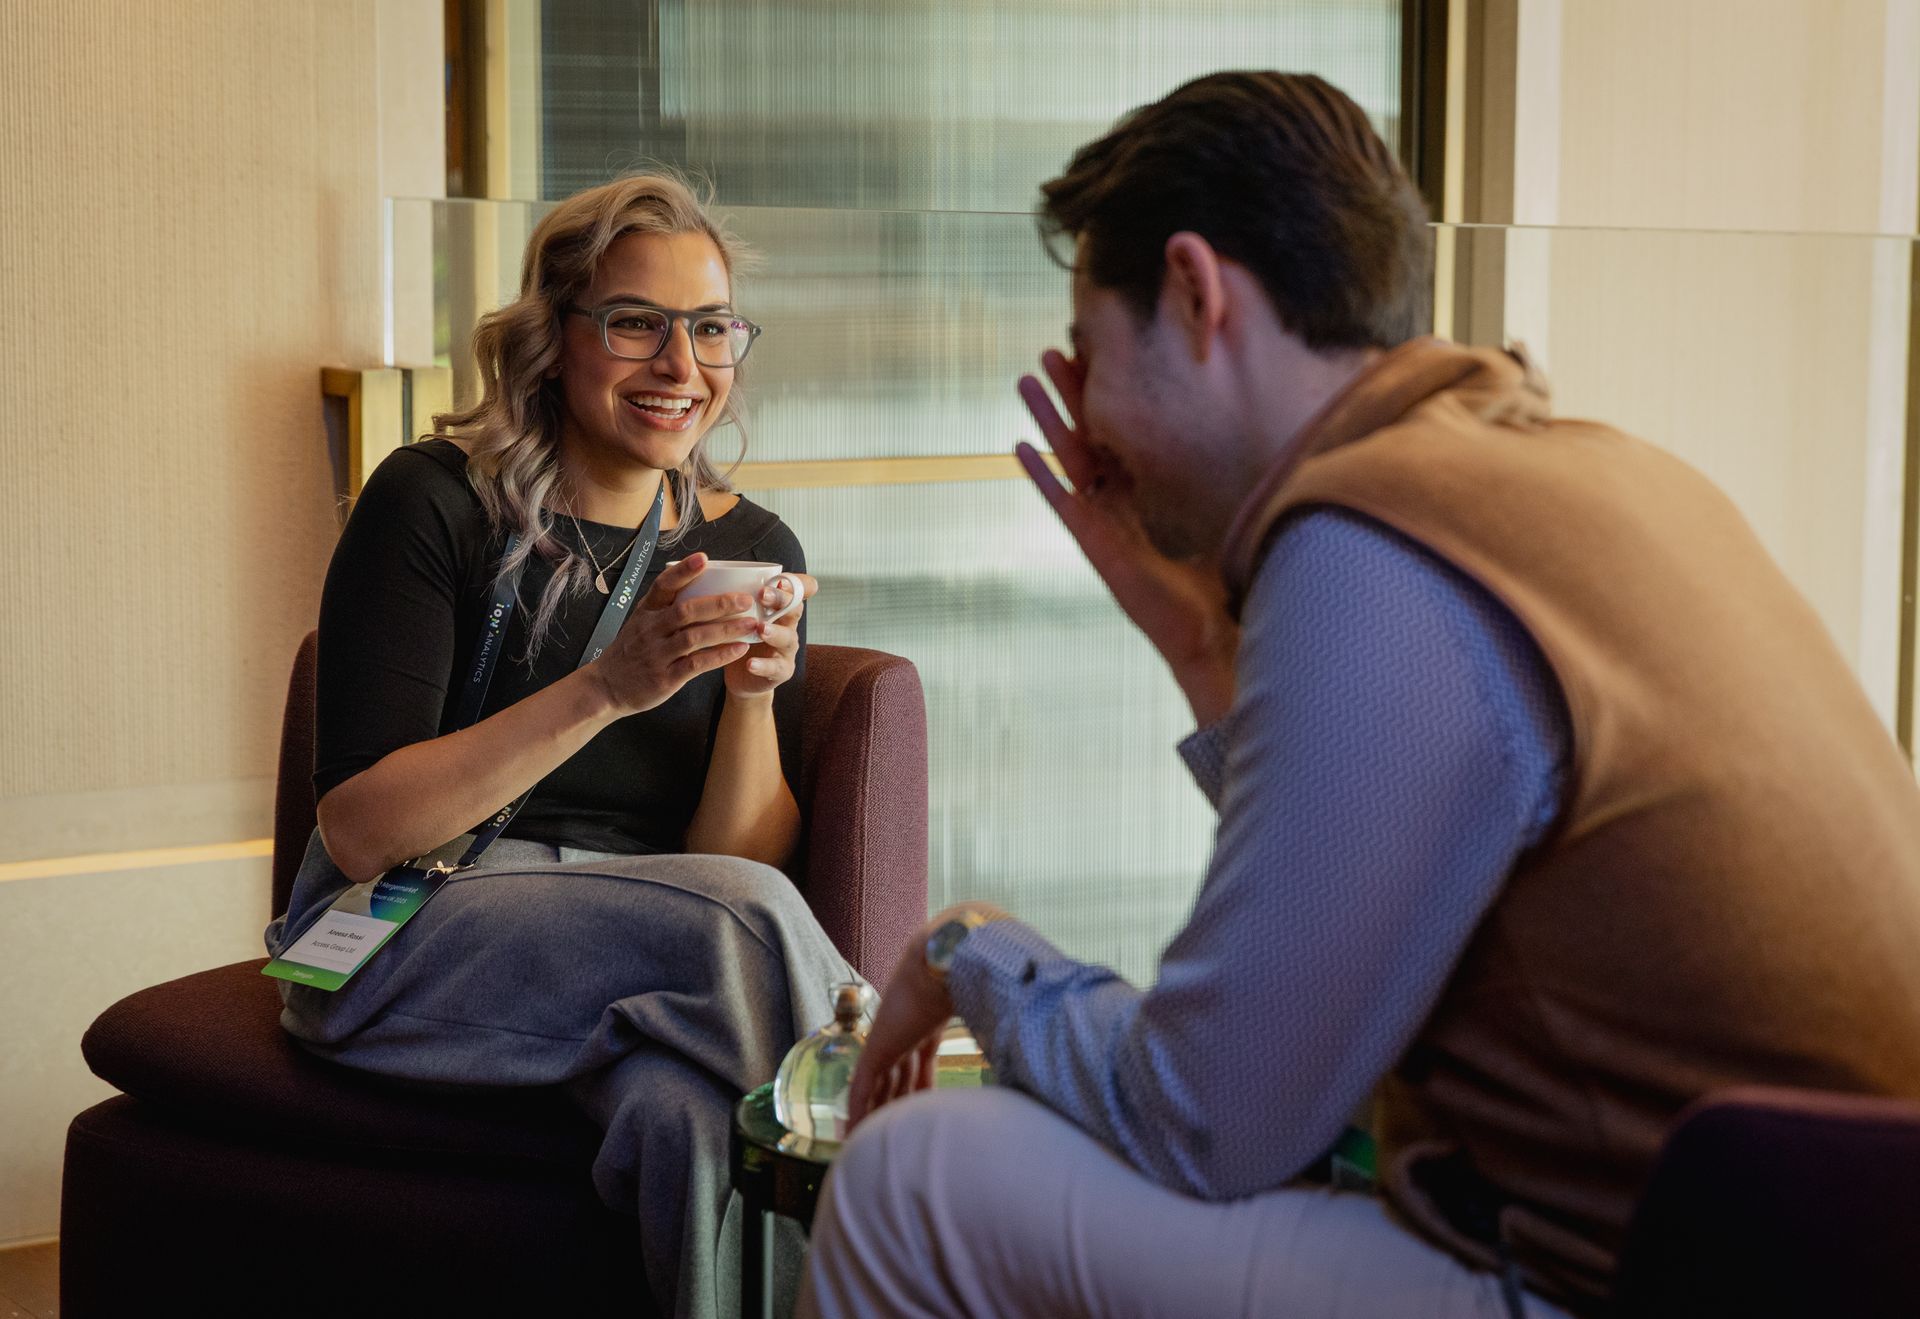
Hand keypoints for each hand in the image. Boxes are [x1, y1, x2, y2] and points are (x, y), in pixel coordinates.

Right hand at [590, 553, 760, 715]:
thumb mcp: (640, 622)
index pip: (663, 585)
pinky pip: (696, 664)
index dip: (683, 571)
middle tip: (746, 599)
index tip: (703, 558)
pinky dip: (719, 656)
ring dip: (726, 629)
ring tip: (751, 624)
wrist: (607, 687)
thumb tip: (701, 583)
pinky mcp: (665, 677)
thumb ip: (665, 606)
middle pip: (686, 610)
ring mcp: (658, 654)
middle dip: (719, 603)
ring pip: (695, 637)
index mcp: (646, 612)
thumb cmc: (631, 651)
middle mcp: (651, 630)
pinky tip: (739, 649)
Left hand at [724, 573, 816, 699]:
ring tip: (760, 628)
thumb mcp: (736, 613)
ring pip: (788, 638)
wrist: (740, 675)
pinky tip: (750, 663)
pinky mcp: (781, 671)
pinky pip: (775, 668)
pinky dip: (763, 666)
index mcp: (778, 607)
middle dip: (780, 600)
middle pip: (794, 608)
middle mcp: (788, 625)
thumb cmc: (738, 636)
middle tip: (763, 595)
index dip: (794, 583)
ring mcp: (787, 648)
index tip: (778, 578)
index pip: (797, 589)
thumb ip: (730, 594)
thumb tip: (705, 566)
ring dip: (774, 632)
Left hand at [846, 902, 1003, 1131]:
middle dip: (895, 1105)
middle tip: (894, 1135)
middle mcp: (905, 1033)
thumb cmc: (975, 984)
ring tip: (870, 1141)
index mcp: (927, 1024)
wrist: (951, 960)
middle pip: (897, 1077)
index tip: (925, 1111)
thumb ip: (1003, 1033)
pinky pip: (860, 1085)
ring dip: (874, 1113)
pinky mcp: (877, 1047)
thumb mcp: (989, 1015)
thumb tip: (1034, 1050)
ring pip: (877, 1086)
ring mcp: (889, 1039)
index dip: (919, 1089)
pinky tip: (852, 1132)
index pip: (919, 1064)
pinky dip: (857, 1108)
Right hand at [1016, 350, 1238, 724]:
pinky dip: (1041, 477)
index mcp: (1150, 491)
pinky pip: (1063, 504)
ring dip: (1046, 421)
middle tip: (1051, 350)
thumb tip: (1262, 427)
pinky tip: (1020, 447)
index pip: (1125, 431)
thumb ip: (1228, 477)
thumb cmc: (1223, 580)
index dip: (1109, 394)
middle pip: (1090, 434)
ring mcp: (1104, 522)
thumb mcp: (1228, 514)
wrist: (1214, 634)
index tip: (1098, 353)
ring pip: (1069, 459)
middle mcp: (1122, 501)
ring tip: (1026, 382)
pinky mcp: (1096, 547)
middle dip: (1071, 394)